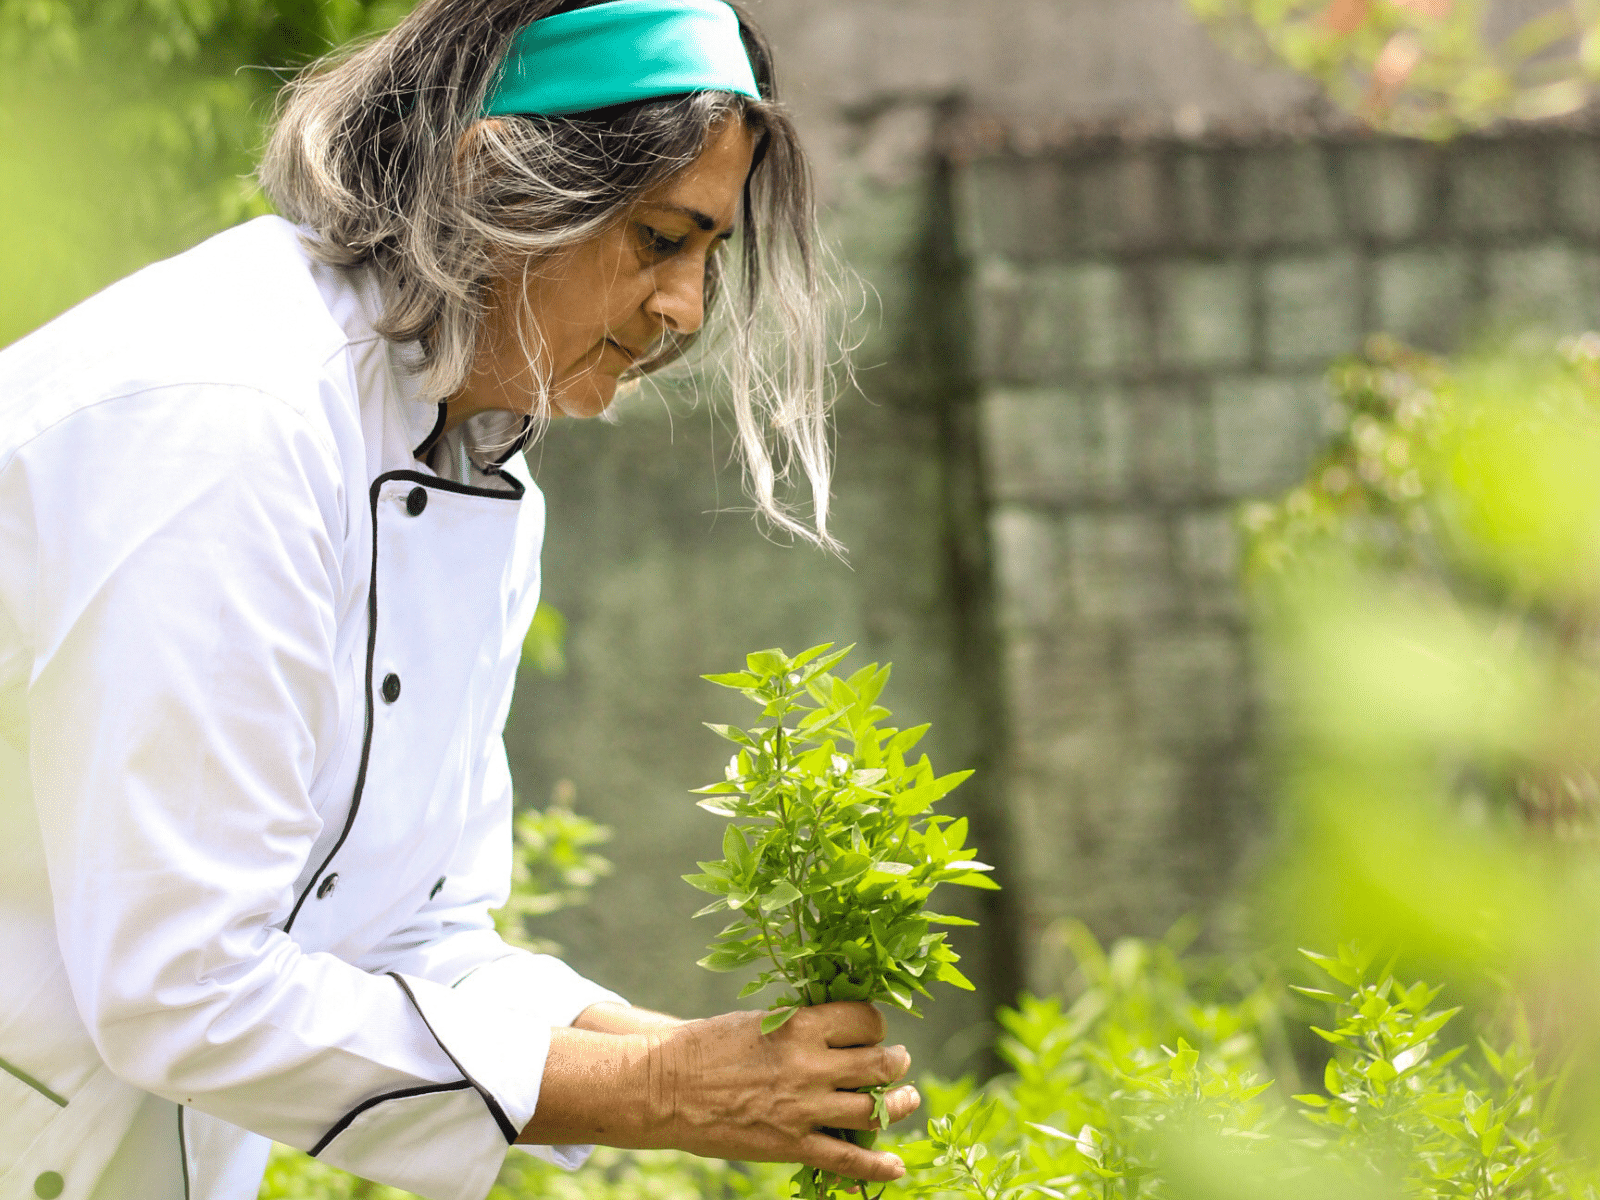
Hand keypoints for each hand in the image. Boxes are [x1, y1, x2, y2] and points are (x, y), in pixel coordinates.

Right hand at [518, 1001, 918, 1182]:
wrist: (666, 1088)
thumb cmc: (709, 1047)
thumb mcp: (761, 1021)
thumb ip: (802, 1026)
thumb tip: (842, 1028)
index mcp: (799, 1025)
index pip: (865, 1019)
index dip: (877, 1024)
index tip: (874, 1028)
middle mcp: (808, 1065)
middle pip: (880, 1064)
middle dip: (896, 1061)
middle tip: (898, 1060)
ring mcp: (802, 1108)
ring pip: (873, 1110)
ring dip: (898, 1105)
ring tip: (906, 1099)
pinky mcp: (792, 1144)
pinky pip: (847, 1159)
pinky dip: (877, 1165)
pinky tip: (895, 1166)